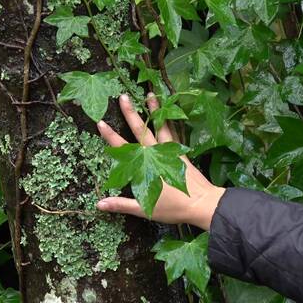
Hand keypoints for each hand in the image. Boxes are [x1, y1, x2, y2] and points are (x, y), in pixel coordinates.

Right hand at [96, 93, 224, 229]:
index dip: (110, 136)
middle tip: (124, 96)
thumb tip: (99, 204)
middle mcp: (156, 155)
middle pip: (141, 130)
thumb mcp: (144, 208)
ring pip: (160, 126)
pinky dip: (171, 121)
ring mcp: (170, 151)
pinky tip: (170, 112)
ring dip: (154, 110)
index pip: (123, 149)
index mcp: (144, 167)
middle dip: (131, 113)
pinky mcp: (181, 153)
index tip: (101, 122)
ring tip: (150, 94)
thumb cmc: (174, 208)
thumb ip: (122, 204)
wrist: (203, 204)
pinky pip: (174, 132)